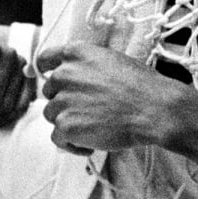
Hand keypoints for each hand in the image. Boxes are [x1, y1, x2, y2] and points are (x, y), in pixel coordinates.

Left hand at [35, 42, 177, 155]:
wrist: (152, 108)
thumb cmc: (140, 85)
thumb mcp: (111, 60)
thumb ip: (85, 66)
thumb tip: (76, 79)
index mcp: (75, 54)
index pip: (44, 60)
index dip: (47, 72)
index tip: (54, 83)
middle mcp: (64, 74)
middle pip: (50, 92)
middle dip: (64, 101)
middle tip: (87, 111)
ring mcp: (63, 100)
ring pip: (52, 115)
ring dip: (68, 122)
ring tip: (93, 128)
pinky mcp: (66, 125)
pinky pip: (58, 138)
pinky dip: (71, 144)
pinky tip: (91, 143)